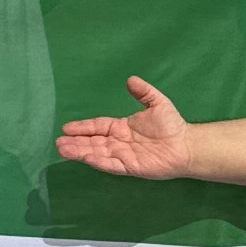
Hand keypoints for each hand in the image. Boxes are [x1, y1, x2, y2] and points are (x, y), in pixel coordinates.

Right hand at [56, 77, 195, 179]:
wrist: (186, 145)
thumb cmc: (172, 125)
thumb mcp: (157, 103)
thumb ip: (143, 92)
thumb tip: (130, 79)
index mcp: (121, 128)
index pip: (97, 127)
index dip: (82, 127)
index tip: (66, 127)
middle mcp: (118, 143)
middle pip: (92, 142)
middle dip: (75, 142)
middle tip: (58, 142)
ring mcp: (123, 156)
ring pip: (97, 153)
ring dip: (80, 152)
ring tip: (63, 150)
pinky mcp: (130, 167)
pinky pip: (111, 164)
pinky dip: (98, 161)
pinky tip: (86, 158)